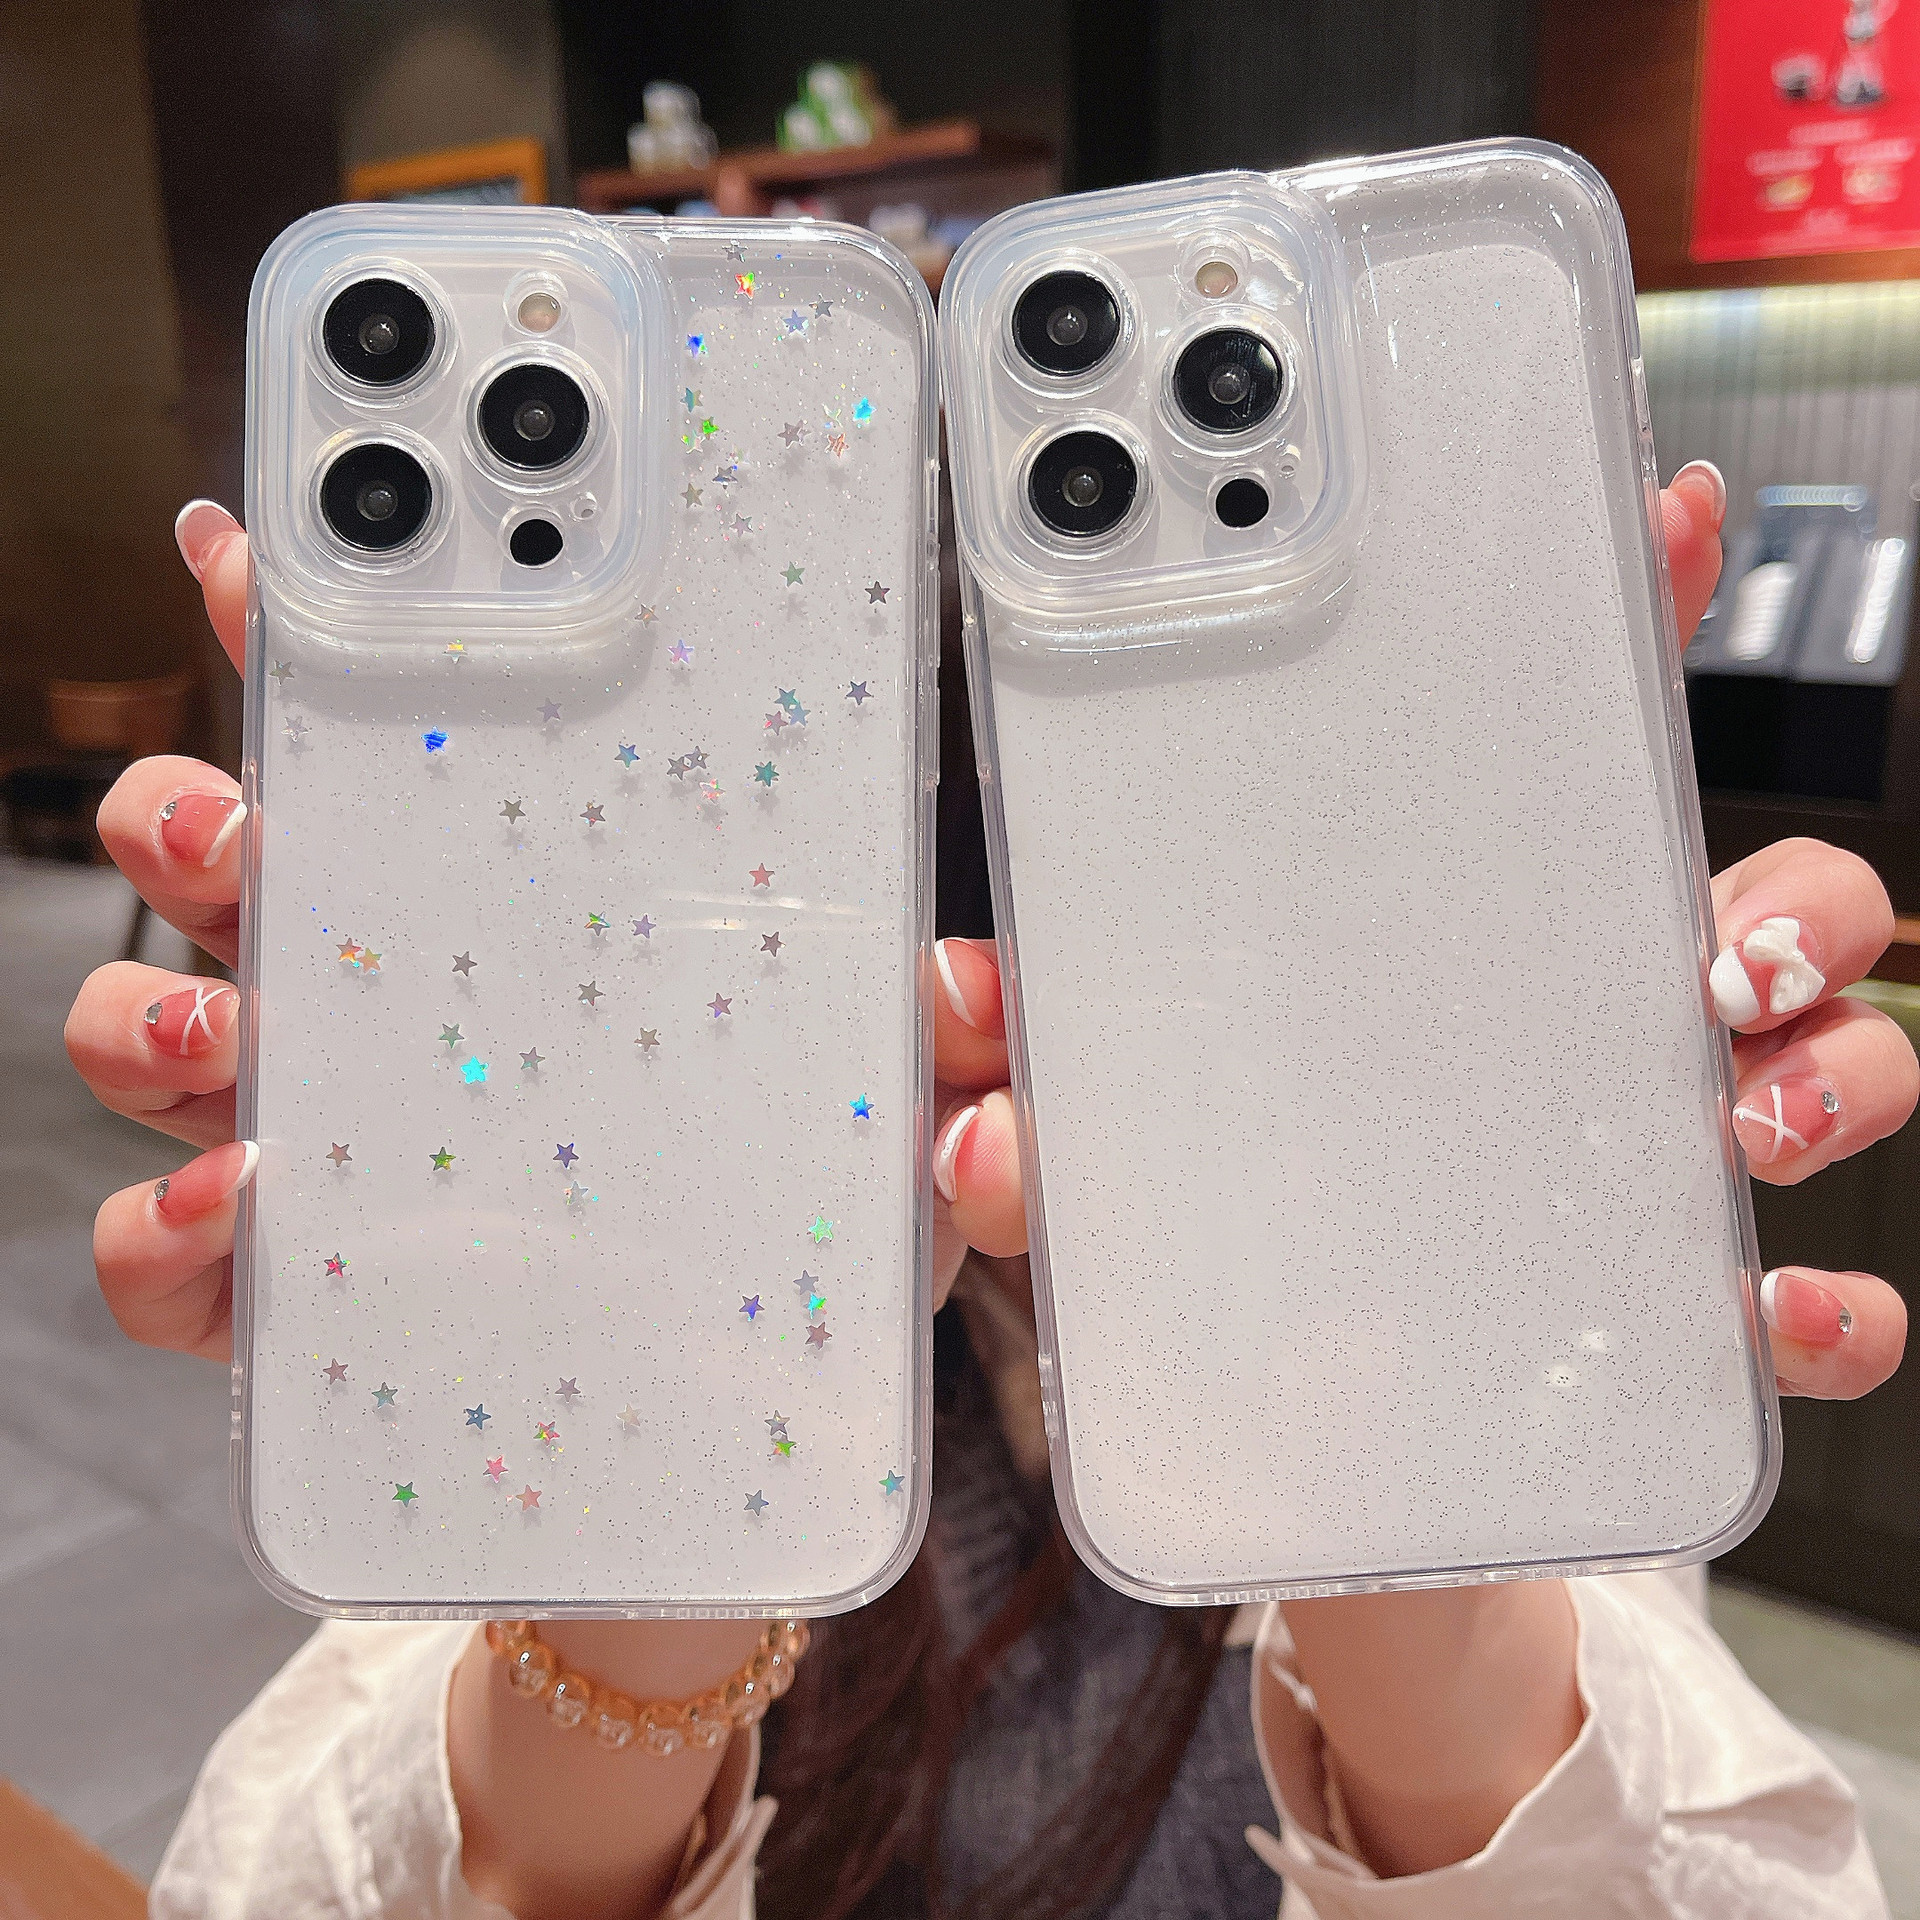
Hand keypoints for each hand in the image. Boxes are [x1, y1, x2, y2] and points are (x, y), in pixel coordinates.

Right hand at [63, 501, 1025, 1919]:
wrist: (719, 1464)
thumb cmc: (795, 1252)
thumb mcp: (887, 1123)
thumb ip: (949, 1043)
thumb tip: (972, 991)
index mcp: (525, 926)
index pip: (405, 754)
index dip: (313, 645)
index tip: (254, 553)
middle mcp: (402, 1014)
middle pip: (234, 864)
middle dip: (196, 817)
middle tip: (241, 828)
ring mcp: (333, 1150)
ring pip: (156, 1033)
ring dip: (154, 1019)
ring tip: (238, 1052)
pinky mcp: (294, 1303)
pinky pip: (167, 1255)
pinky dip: (168, 1236)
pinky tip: (240, 1228)